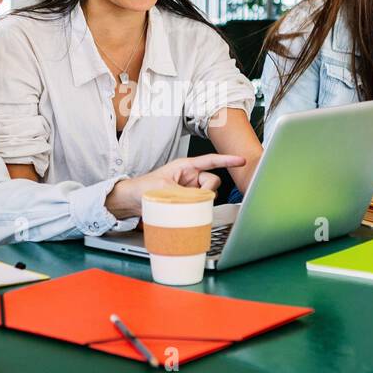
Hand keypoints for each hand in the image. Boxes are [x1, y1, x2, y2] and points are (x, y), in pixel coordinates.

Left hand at [105, 154, 245, 219]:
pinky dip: (198, 208)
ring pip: (208, 195)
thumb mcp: (164, 189)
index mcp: (185, 166)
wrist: (130, 202)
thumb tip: (200, 201)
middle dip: (207, 190)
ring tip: (182, 204)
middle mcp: (190, 177)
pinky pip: (201, 204)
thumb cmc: (142, 188)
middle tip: (193, 197)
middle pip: (213, 182)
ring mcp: (190, 189)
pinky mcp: (188, 201)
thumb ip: (185, 194)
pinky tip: (186, 211)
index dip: (227, 160)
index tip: (241, 160)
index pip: (211, 161)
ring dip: (201, 201)